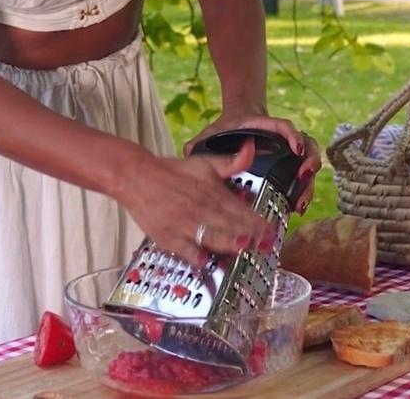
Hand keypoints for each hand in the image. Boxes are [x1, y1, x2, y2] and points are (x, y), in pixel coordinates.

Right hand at [114, 138, 277, 266]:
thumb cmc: (172, 172)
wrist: (136, 176)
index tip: (272, 230)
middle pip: (230, 225)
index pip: (241, 209)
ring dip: (228, 242)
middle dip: (251, 236)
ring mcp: (184, 224)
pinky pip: (185, 250)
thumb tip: (252, 148)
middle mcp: (201, 208)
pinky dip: (196, 256)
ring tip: (243, 247)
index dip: (258, 221)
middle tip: (266, 244)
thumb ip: (232, 162)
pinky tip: (207, 262)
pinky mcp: (168, 237)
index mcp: (212, 192)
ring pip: (211, 236)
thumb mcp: (205, 163)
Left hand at [183, 113, 321, 214]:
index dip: (294, 137)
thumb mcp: (212, 133)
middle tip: (303, 177)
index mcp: (264, 126)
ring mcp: (289, 154)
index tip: (296, 150)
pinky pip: (303, 179)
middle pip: (306, 148)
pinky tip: (297, 207)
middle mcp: (282, 139)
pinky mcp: (288, 169)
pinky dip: (304, 192)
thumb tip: (189, 151)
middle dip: (308, 164)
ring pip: (309, 165)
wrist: (238, 125)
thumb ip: (201, 142)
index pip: (284, 127)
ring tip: (300, 202)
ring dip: (308, 183)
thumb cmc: (226, 130)